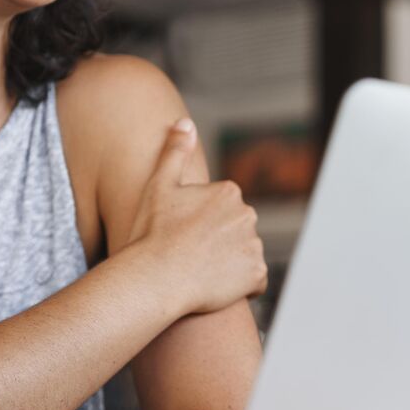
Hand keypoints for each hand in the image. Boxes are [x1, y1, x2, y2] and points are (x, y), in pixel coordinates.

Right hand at [125, 118, 267, 315]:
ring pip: (245, 255)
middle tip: (190, 255)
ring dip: (230, 264)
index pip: (223, 210)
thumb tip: (186, 122)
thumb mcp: (159, 186)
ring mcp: (254, 245)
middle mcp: (248, 215)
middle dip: (220, 242)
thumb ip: (175, 151)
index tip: (183, 235)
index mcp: (229, 192)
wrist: (155, 278)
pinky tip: (216, 288)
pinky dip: (241, 286)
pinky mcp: (256, 274)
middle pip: (236, 231)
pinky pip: (254, 281)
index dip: (202, 224)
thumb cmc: (152, 232)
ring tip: (201, 272)